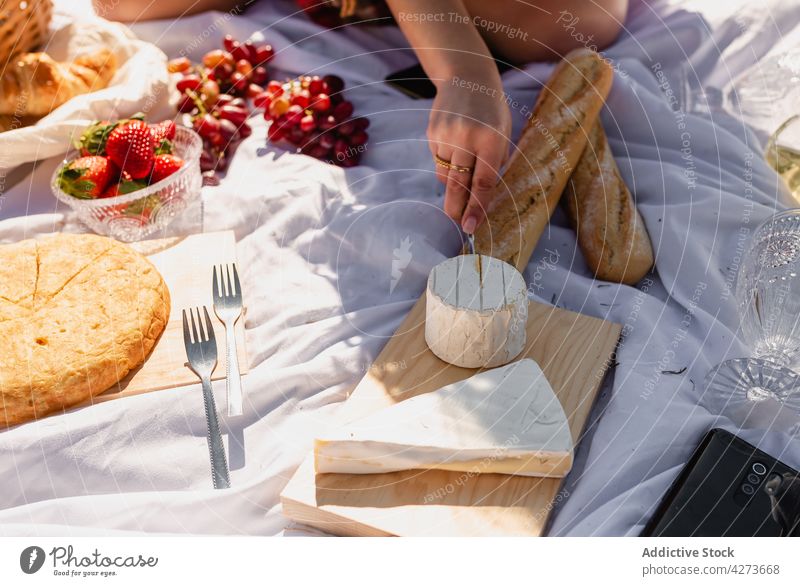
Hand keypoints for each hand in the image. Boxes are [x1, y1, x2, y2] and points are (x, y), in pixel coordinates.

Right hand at [428, 73, 510, 233]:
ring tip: (460, 180)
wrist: (467, 76)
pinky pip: (437, 161)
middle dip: (457, 208)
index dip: (477, 207)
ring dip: (452, 185)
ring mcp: (446, 135)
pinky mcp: (432, 132)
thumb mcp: (503, 134)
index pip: (483, 182)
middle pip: (458, 184)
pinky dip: (445, 166)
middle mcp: (466, 138)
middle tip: (458, 222)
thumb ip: (495, 163)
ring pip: (445, 175)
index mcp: (491, 139)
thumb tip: (482, 197)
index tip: (471, 226)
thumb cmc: (492, 110)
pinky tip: (453, 153)